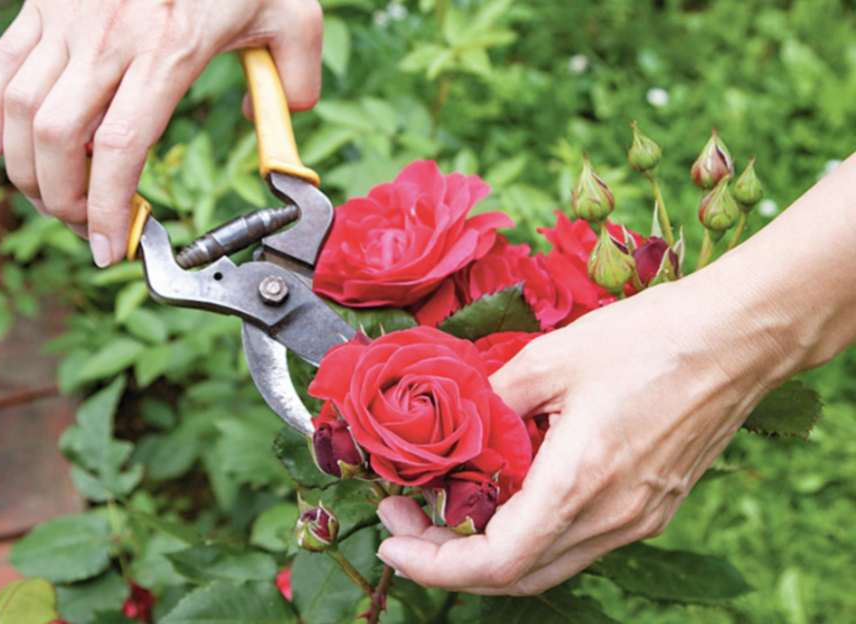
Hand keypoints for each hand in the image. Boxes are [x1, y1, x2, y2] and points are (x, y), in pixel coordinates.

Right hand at [0, 0, 322, 265]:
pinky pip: (1, 67)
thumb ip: (295, 74)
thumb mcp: (290, 13)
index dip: (108, 207)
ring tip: (49, 200)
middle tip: (86, 227)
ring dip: (25, 169)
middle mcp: (111, 38)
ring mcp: (69, 19)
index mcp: (170, 50)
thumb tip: (286, 117)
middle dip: (63, 200)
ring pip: (22, 109)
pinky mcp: (44, 5)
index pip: (123, 147)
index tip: (111, 247)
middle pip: (61, 139)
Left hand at [375, 274, 778, 594]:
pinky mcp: (651, 508)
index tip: (392, 538)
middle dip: (448, 559)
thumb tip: (454, 423)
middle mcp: (612, 516)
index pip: (496, 562)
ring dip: (487, 550)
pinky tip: (504, 496)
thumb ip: (492, 398)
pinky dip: (529, 534)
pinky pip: (577, 542)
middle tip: (405, 517)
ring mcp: (637, 518)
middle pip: (516, 576)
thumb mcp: (551, 357)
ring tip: (444, 509)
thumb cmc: (650, 337)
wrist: (737, 337)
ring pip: (546, 564)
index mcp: (581, 480)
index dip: (434, 564)